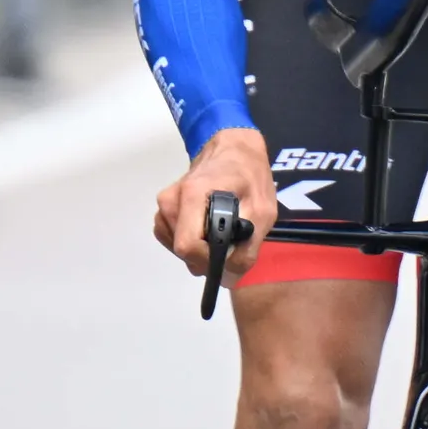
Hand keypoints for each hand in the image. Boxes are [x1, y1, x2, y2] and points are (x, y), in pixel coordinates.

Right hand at [154, 128, 275, 275]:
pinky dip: (192, 242)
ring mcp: (164, 206)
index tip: (228, 253)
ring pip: (178, 248)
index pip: (188, 246)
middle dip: (207, 255)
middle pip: (183, 250)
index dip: (209, 259)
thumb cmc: (250, 175)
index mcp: (192, 195)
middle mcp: (171, 201)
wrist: (233, 151)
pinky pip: (173, 240)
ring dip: (201, 249)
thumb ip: (248, 247)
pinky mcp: (164, 211)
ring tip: (221, 229)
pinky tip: (208, 229)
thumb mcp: (263, 211)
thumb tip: (228, 278)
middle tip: (230, 239)